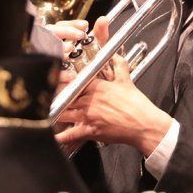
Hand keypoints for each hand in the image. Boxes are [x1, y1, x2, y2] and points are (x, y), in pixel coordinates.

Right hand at [46, 17, 111, 77]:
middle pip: (48, 33)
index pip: (59, 27)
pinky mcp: (50, 83)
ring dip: (57, 46)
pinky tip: (71, 74)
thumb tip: (103, 19)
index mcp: (61, 44)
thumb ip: (100, 36)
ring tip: (70, 48)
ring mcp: (49, 66)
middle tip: (80, 35)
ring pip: (44, 51)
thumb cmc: (88, 72)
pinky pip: (49, 76)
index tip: (85, 26)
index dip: (70, 24)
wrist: (89, 95)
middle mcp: (53, 53)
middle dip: (64, 30)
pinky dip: (61, 74)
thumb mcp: (96, 52)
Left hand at [54, 54, 173, 155]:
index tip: (59, 81)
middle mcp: (90, 100)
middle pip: (64, 97)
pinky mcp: (90, 131)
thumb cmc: (136, 104)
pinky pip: (70, 135)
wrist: (144, 124)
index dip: (64, 82)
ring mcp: (88, 116)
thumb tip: (115, 55)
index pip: (74, 81)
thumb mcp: (128, 80)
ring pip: (63, 113)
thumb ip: (119, 65)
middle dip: (57, 97)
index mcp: (97, 86)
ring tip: (49, 112)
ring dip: (56, 113)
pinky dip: (60, 136)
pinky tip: (52, 135)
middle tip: (49, 96)